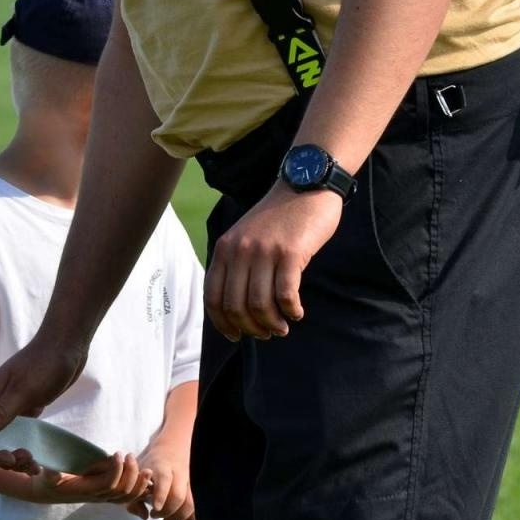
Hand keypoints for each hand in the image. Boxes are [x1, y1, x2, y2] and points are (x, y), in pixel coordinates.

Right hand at [0, 333, 89, 469]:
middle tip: (28, 461)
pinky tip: (36, 460)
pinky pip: (19, 434)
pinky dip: (25, 448)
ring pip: (5, 440)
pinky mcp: (25, 409)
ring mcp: (10, 407)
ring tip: (34, 465)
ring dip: (16, 457)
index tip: (11, 459)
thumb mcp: (23, 391)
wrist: (67, 346)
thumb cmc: (44, 364)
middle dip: (5, 457)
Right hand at [29, 452, 153, 513]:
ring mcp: (105, 498)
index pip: (108, 484)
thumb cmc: (49, 481)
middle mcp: (98, 497)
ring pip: (128, 497)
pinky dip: (140, 490)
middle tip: (130, 455)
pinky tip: (147, 478)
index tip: (117, 453)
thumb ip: (49, 474)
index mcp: (87, 491)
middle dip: (130, 473)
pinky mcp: (108, 495)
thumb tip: (51, 471)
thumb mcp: (46, 477)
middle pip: (122, 491)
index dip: (116, 470)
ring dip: (140, 484)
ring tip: (146, 468)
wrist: (51, 492)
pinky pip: (129, 498)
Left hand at [138, 441, 195, 519]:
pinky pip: (198, 506)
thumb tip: (144, 516)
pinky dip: (191, 518)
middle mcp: (178, 473)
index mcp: (161, 466)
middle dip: (167, 511)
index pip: (164, 479)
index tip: (155, 508)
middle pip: (178, 495)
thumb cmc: (150, 464)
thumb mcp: (137, 473)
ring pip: (190, 502)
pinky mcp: (196, 488)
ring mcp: (189, 481)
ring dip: (179, 516)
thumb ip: (135, 496)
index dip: (160, 495)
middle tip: (154, 516)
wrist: (171, 447)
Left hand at [205, 181, 343, 341]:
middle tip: (266, 333)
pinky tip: (296, 313)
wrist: (305, 184)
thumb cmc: (279, 218)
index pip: (214, 297)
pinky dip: (290, 310)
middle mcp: (240, 250)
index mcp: (224, 249)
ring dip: (271, 324)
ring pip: (259, 304)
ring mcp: (264, 251)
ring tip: (282, 327)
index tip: (236, 335)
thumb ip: (237, 265)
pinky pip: (286, 294)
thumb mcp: (246, 237)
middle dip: (250, 327)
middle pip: (236, 306)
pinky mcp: (290, 252)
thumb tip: (237, 310)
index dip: (223, 323)